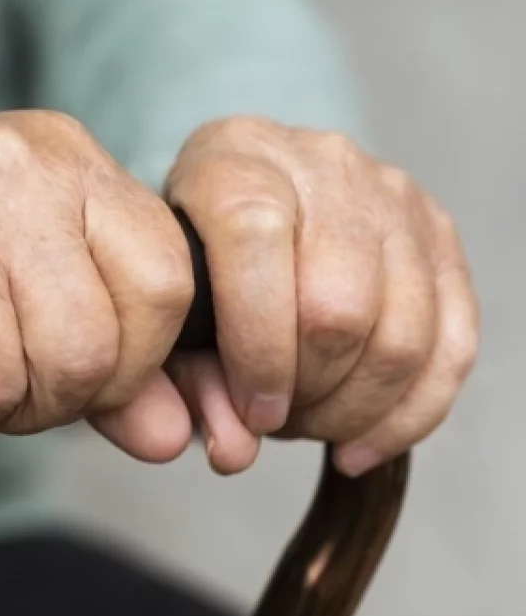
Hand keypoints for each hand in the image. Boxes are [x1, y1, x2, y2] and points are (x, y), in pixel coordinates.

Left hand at [159, 117, 478, 476]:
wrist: (237, 191)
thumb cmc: (189, 256)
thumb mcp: (162, 300)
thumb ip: (180, 375)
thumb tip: (234, 451)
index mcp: (235, 163)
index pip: (255, 245)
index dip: (256, 349)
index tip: (250, 411)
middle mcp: (322, 165)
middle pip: (339, 304)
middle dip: (308, 392)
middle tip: (277, 421)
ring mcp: (390, 195)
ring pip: (403, 333)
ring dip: (356, 409)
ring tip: (311, 425)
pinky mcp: (439, 232)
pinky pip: (453, 341)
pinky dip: (410, 413)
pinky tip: (360, 444)